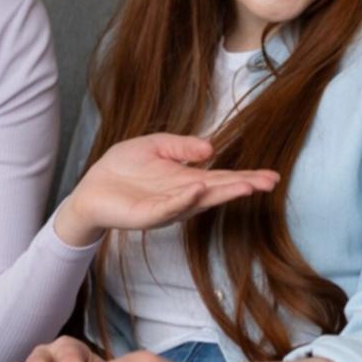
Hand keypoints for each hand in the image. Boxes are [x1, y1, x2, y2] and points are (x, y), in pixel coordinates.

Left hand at [57, 133, 279, 245]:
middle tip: (269, 182)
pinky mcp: (149, 215)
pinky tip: (200, 189)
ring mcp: (168, 207)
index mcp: (187, 180)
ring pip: (201, 201)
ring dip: (223, 193)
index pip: (222, 178)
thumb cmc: (123, 168)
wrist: (91, 188)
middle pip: (219, 191)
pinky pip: (169, 208)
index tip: (270, 176)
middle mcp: (183, 196)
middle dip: (244, 186)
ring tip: (246, 185)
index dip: (246, 177)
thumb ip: (182, 146)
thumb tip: (210, 148)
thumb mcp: (156, 146)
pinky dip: (185, 199)